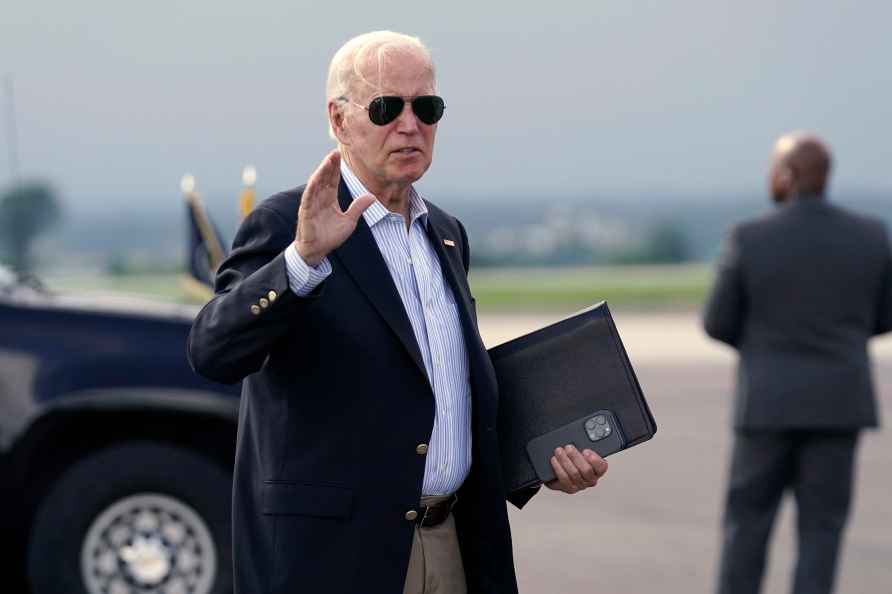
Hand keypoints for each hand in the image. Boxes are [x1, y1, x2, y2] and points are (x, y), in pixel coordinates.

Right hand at [294, 150, 374, 265]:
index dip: (336, 168)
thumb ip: (358, 208)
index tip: (340, 155)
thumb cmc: (330, 236)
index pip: (332, 180)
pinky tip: (316, 178)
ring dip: (322, 172)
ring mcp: (311, 204)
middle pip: (324, 178)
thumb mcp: (349, 221)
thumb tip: (372, 196)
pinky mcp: (305, 212)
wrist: (317, 251)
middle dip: (329, 165)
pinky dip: (312, 187)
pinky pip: (308, 197)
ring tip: (328, 161)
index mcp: (329, 199)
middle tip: (335, 152)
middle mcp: (319, 198)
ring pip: (316, 184)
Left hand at [544, 445, 607, 493]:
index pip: (602, 466)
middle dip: (576, 457)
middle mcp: (591, 479)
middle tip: (568, 448)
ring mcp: (581, 485)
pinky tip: (555, 460)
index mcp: (597, 468)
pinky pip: (564, 478)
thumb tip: (578, 439)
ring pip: (574, 473)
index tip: (586, 451)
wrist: (558, 472)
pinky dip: (559, 468)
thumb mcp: (579, 450)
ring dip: (565, 460)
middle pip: (586, 470)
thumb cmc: (572, 459)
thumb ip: (582, 446)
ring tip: (559, 451)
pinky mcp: (570, 488)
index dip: (595, 460)